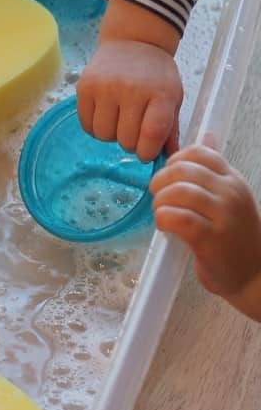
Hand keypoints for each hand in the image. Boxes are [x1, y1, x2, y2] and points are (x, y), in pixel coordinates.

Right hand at [77, 38, 181, 161]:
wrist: (133, 41)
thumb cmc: (155, 73)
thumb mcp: (173, 96)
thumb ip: (170, 128)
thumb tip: (171, 158)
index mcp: (160, 93)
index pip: (152, 134)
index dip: (148, 151)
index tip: (147, 151)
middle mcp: (132, 89)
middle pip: (126, 140)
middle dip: (131, 142)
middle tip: (134, 129)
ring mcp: (106, 87)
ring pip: (104, 135)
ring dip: (111, 134)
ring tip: (118, 119)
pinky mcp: (85, 87)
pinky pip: (86, 124)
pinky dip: (95, 126)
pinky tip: (105, 115)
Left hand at [150, 144, 260, 314]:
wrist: (252, 275)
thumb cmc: (233, 237)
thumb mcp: (228, 196)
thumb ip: (214, 169)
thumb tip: (206, 134)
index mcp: (232, 180)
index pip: (200, 152)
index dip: (175, 160)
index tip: (169, 176)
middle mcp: (230, 194)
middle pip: (185, 170)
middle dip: (161, 180)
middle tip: (157, 195)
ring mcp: (223, 217)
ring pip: (180, 191)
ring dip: (160, 200)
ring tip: (160, 211)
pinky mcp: (211, 240)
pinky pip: (179, 218)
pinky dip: (163, 218)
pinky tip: (164, 225)